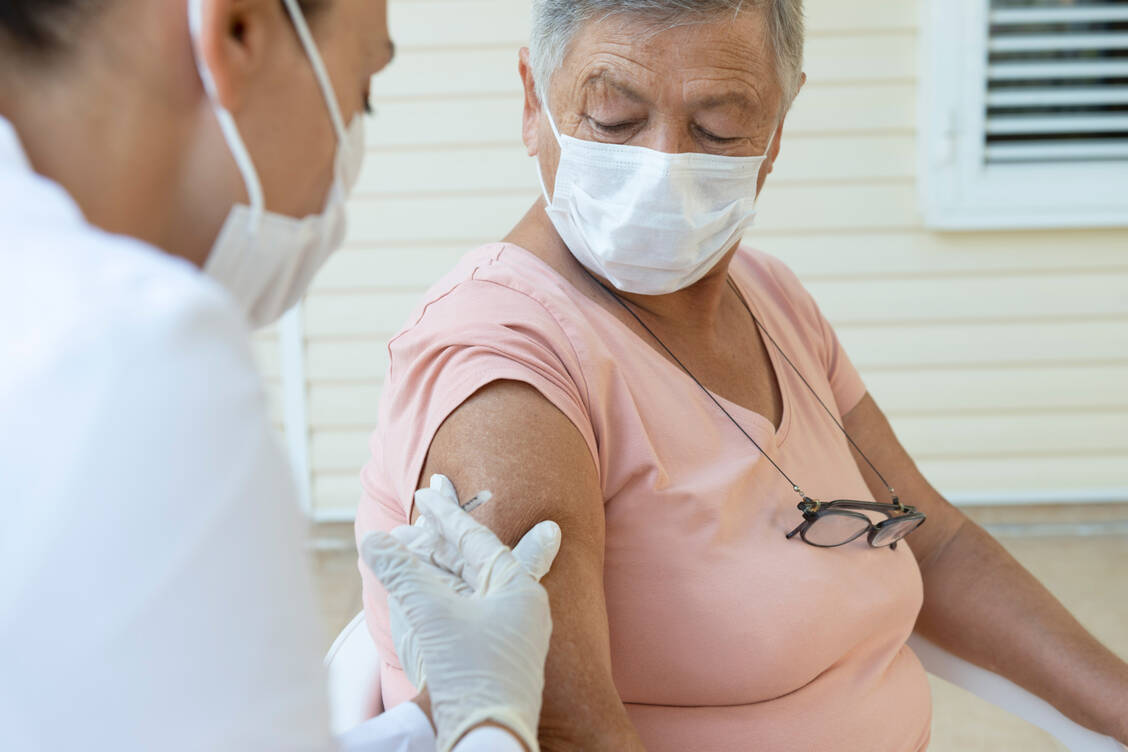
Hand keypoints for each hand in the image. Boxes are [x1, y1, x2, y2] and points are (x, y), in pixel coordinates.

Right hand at [361, 475, 560, 751]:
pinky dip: (444, 595)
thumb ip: (403, 574)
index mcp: (520, 589)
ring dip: (440, 565)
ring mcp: (511, 634)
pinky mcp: (495, 656)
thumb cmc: (470, 672)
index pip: (478, 539)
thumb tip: (373, 542)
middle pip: (476, 560)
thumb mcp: (432, 615)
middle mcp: (522, 608)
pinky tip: (425, 585)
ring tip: (414, 542)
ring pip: (471, 586)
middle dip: (444, 536)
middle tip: (424, 505)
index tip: (427, 492)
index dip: (448, 515)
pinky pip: (468, 611)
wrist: (486, 738)